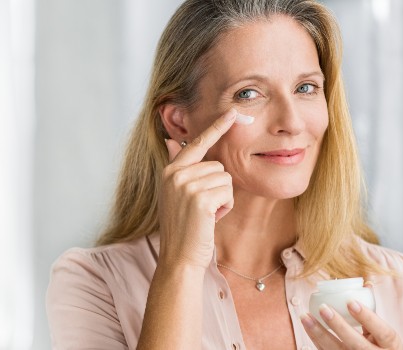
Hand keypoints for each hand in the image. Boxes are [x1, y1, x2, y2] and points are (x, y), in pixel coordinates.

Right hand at [158, 109, 236, 268]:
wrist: (179, 257)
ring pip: (225, 178)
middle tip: (203, 208)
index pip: (197, 143)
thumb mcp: (175, 194)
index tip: (232, 112)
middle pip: (218, 166)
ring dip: (223, 198)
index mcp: (170, 171)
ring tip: (206, 214)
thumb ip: (178, 167)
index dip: (216, 127)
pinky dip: (225, 207)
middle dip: (218, 188)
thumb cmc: (183, 227)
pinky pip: (228, 192)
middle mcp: (175, 174)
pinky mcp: (199, 198)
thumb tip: (171, 141)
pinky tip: (211, 219)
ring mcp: (186, 185)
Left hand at [301, 300, 402, 349]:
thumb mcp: (385, 332)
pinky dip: (316, 340)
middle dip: (338, 326)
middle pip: (356, 344)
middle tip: (323, 308)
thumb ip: (372, 311)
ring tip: (305, 316)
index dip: (367, 317)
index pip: (382, 331)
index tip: (350, 301)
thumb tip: (366, 284)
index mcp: (391, 345)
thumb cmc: (383, 346)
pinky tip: (308, 326)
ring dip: (318, 333)